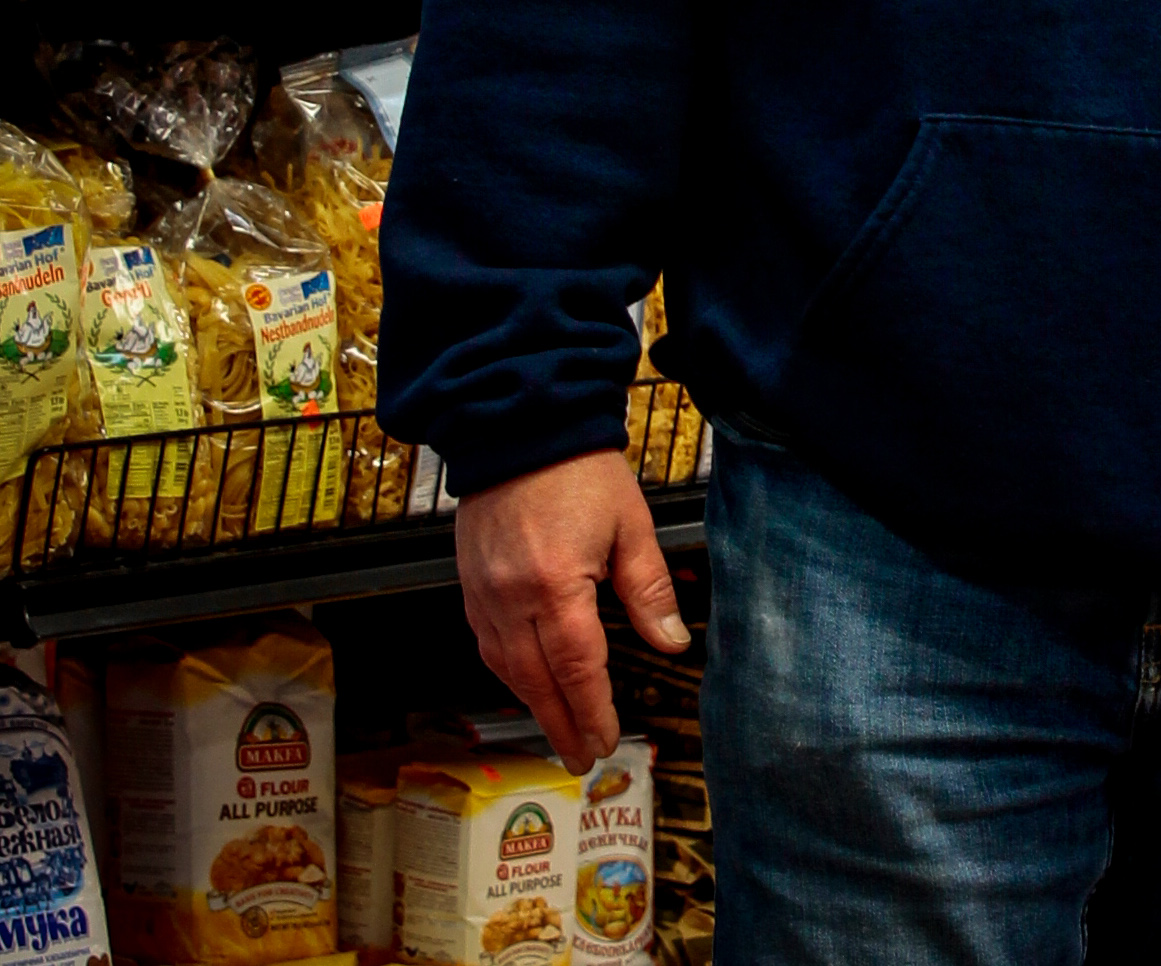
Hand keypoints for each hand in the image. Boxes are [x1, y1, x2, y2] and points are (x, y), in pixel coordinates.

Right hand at [456, 449, 689, 770]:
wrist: (521, 422)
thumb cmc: (579, 468)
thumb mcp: (631, 524)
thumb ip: (648, 590)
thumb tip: (671, 641)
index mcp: (555, 584)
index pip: (576, 668)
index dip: (591, 710)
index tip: (605, 741)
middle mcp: (511, 596)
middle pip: (536, 681)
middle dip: (561, 723)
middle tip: (581, 757)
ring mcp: (483, 591)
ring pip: (505, 667)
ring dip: (533, 703)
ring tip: (559, 728)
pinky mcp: (469, 581)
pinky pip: (486, 641)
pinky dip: (508, 669)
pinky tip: (525, 680)